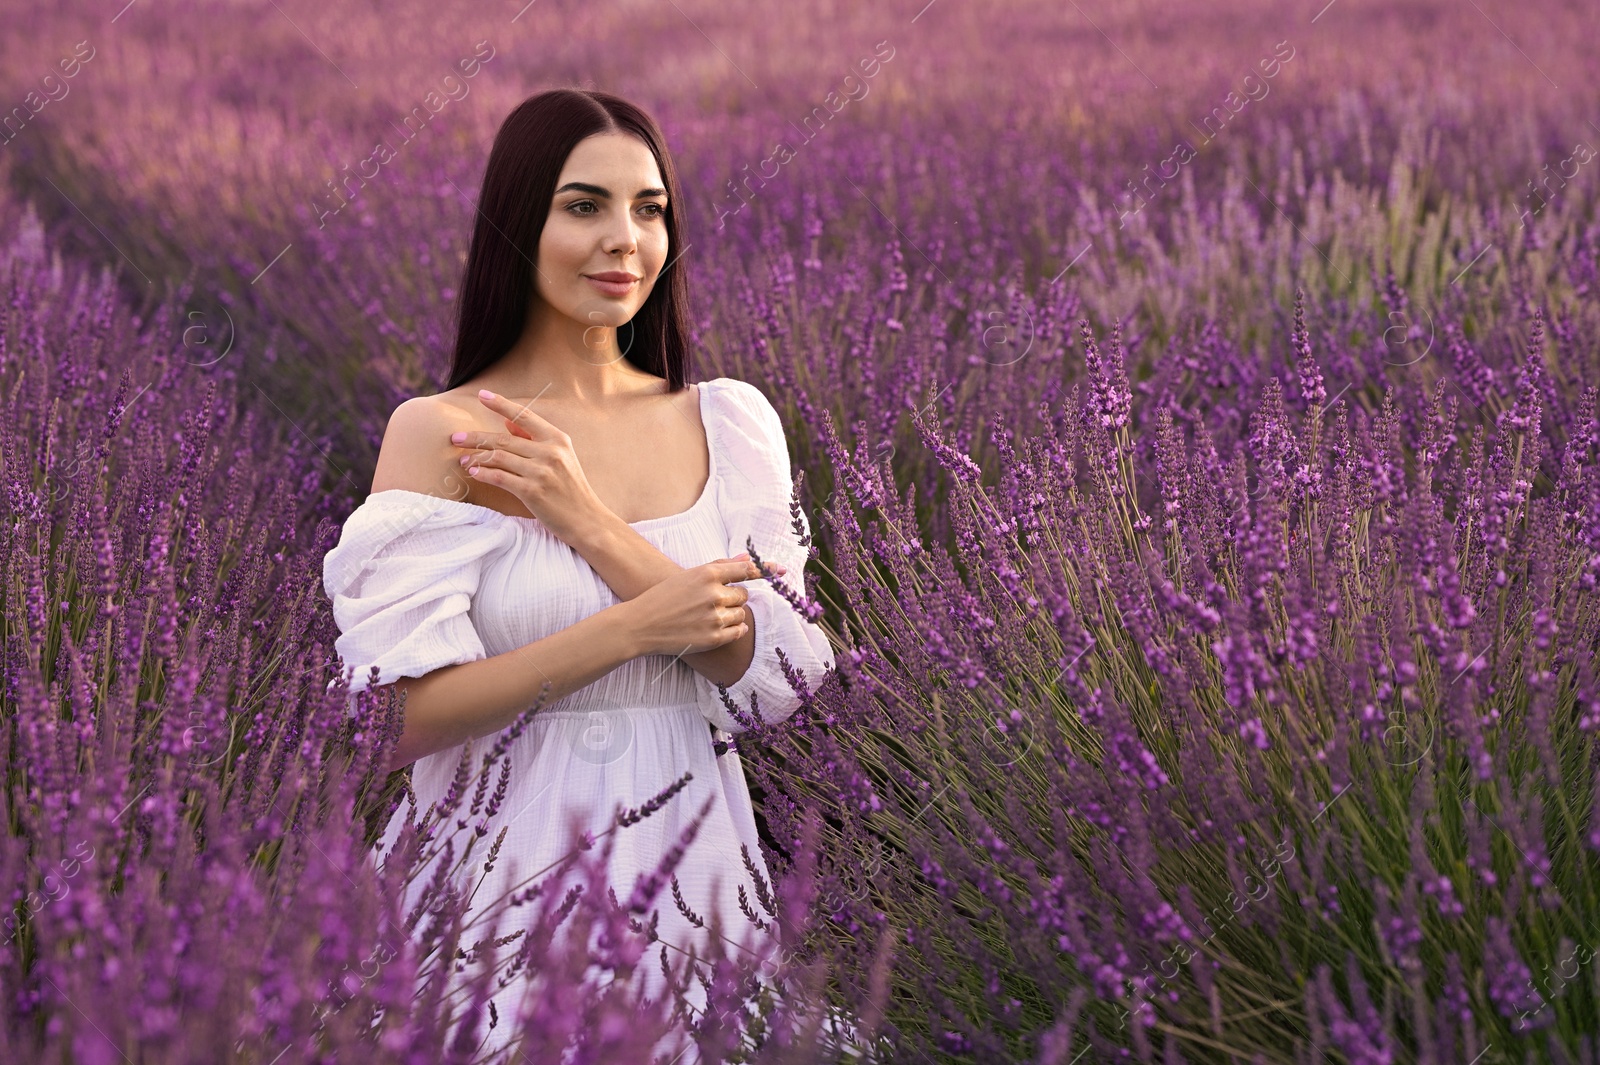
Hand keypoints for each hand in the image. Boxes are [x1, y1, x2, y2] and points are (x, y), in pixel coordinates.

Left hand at [450, 389, 605, 543]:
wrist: (587, 520)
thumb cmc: (571, 489)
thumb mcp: (561, 458)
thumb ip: (535, 438)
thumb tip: (507, 422)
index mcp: (557, 439)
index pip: (524, 415)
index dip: (501, 404)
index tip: (481, 395)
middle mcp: (550, 451)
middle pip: (503, 438)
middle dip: (475, 437)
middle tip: (455, 438)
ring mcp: (541, 471)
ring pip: (498, 457)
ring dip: (476, 458)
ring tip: (464, 460)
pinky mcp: (532, 491)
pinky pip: (499, 477)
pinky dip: (483, 474)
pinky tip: (474, 473)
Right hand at [623, 554, 783, 656]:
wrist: (640, 625)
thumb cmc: (663, 597)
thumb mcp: (689, 576)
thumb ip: (720, 567)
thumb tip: (746, 557)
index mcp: (706, 574)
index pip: (745, 569)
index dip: (765, 569)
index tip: (780, 570)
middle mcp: (713, 594)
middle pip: (743, 595)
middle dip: (734, 598)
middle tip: (713, 601)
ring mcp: (714, 617)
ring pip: (741, 614)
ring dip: (733, 614)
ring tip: (710, 615)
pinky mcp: (713, 637)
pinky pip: (738, 631)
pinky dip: (734, 630)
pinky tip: (719, 627)